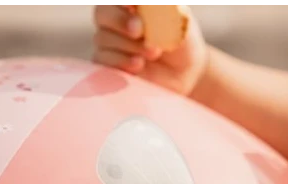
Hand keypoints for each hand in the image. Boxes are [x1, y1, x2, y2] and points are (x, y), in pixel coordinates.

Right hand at [92, 5, 208, 95]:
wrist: (185, 72)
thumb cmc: (181, 39)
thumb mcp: (178, 18)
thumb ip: (162, 6)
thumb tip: (145, 2)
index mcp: (130, 2)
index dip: (124, 2)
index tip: (138, 5)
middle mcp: (115, 17)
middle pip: (102, 13)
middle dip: (120, 21)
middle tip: (139, 31)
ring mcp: (109, 41)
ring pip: (102, 38)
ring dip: (130, 45)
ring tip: (154, 52)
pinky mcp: (108, 63)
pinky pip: (102, 59)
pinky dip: (121, 61)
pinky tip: (139, 64)